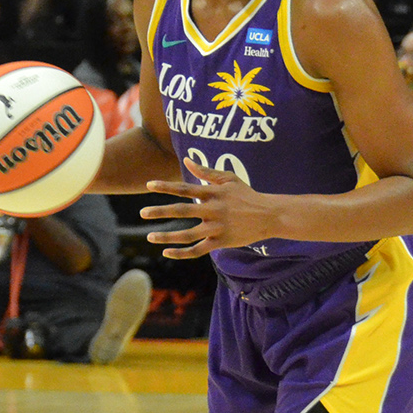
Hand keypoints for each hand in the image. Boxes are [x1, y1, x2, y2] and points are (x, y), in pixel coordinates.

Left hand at [140, 158, 280, 258]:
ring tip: (149, 237)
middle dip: (160, 212)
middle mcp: (214, 210)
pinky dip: (182, 253)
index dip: (166, 186)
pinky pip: (198, 250)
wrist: (270, 215)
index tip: (148, 185)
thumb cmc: (247, 195)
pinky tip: (167, 252)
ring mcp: (217, 228)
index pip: (185, 188)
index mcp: (214, 193)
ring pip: (187, 235)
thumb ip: (206, 171)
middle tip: (142, 213)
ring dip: (167, 236)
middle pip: (182, 211)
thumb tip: (186, 160)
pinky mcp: (221, 242)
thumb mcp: (229, 178)